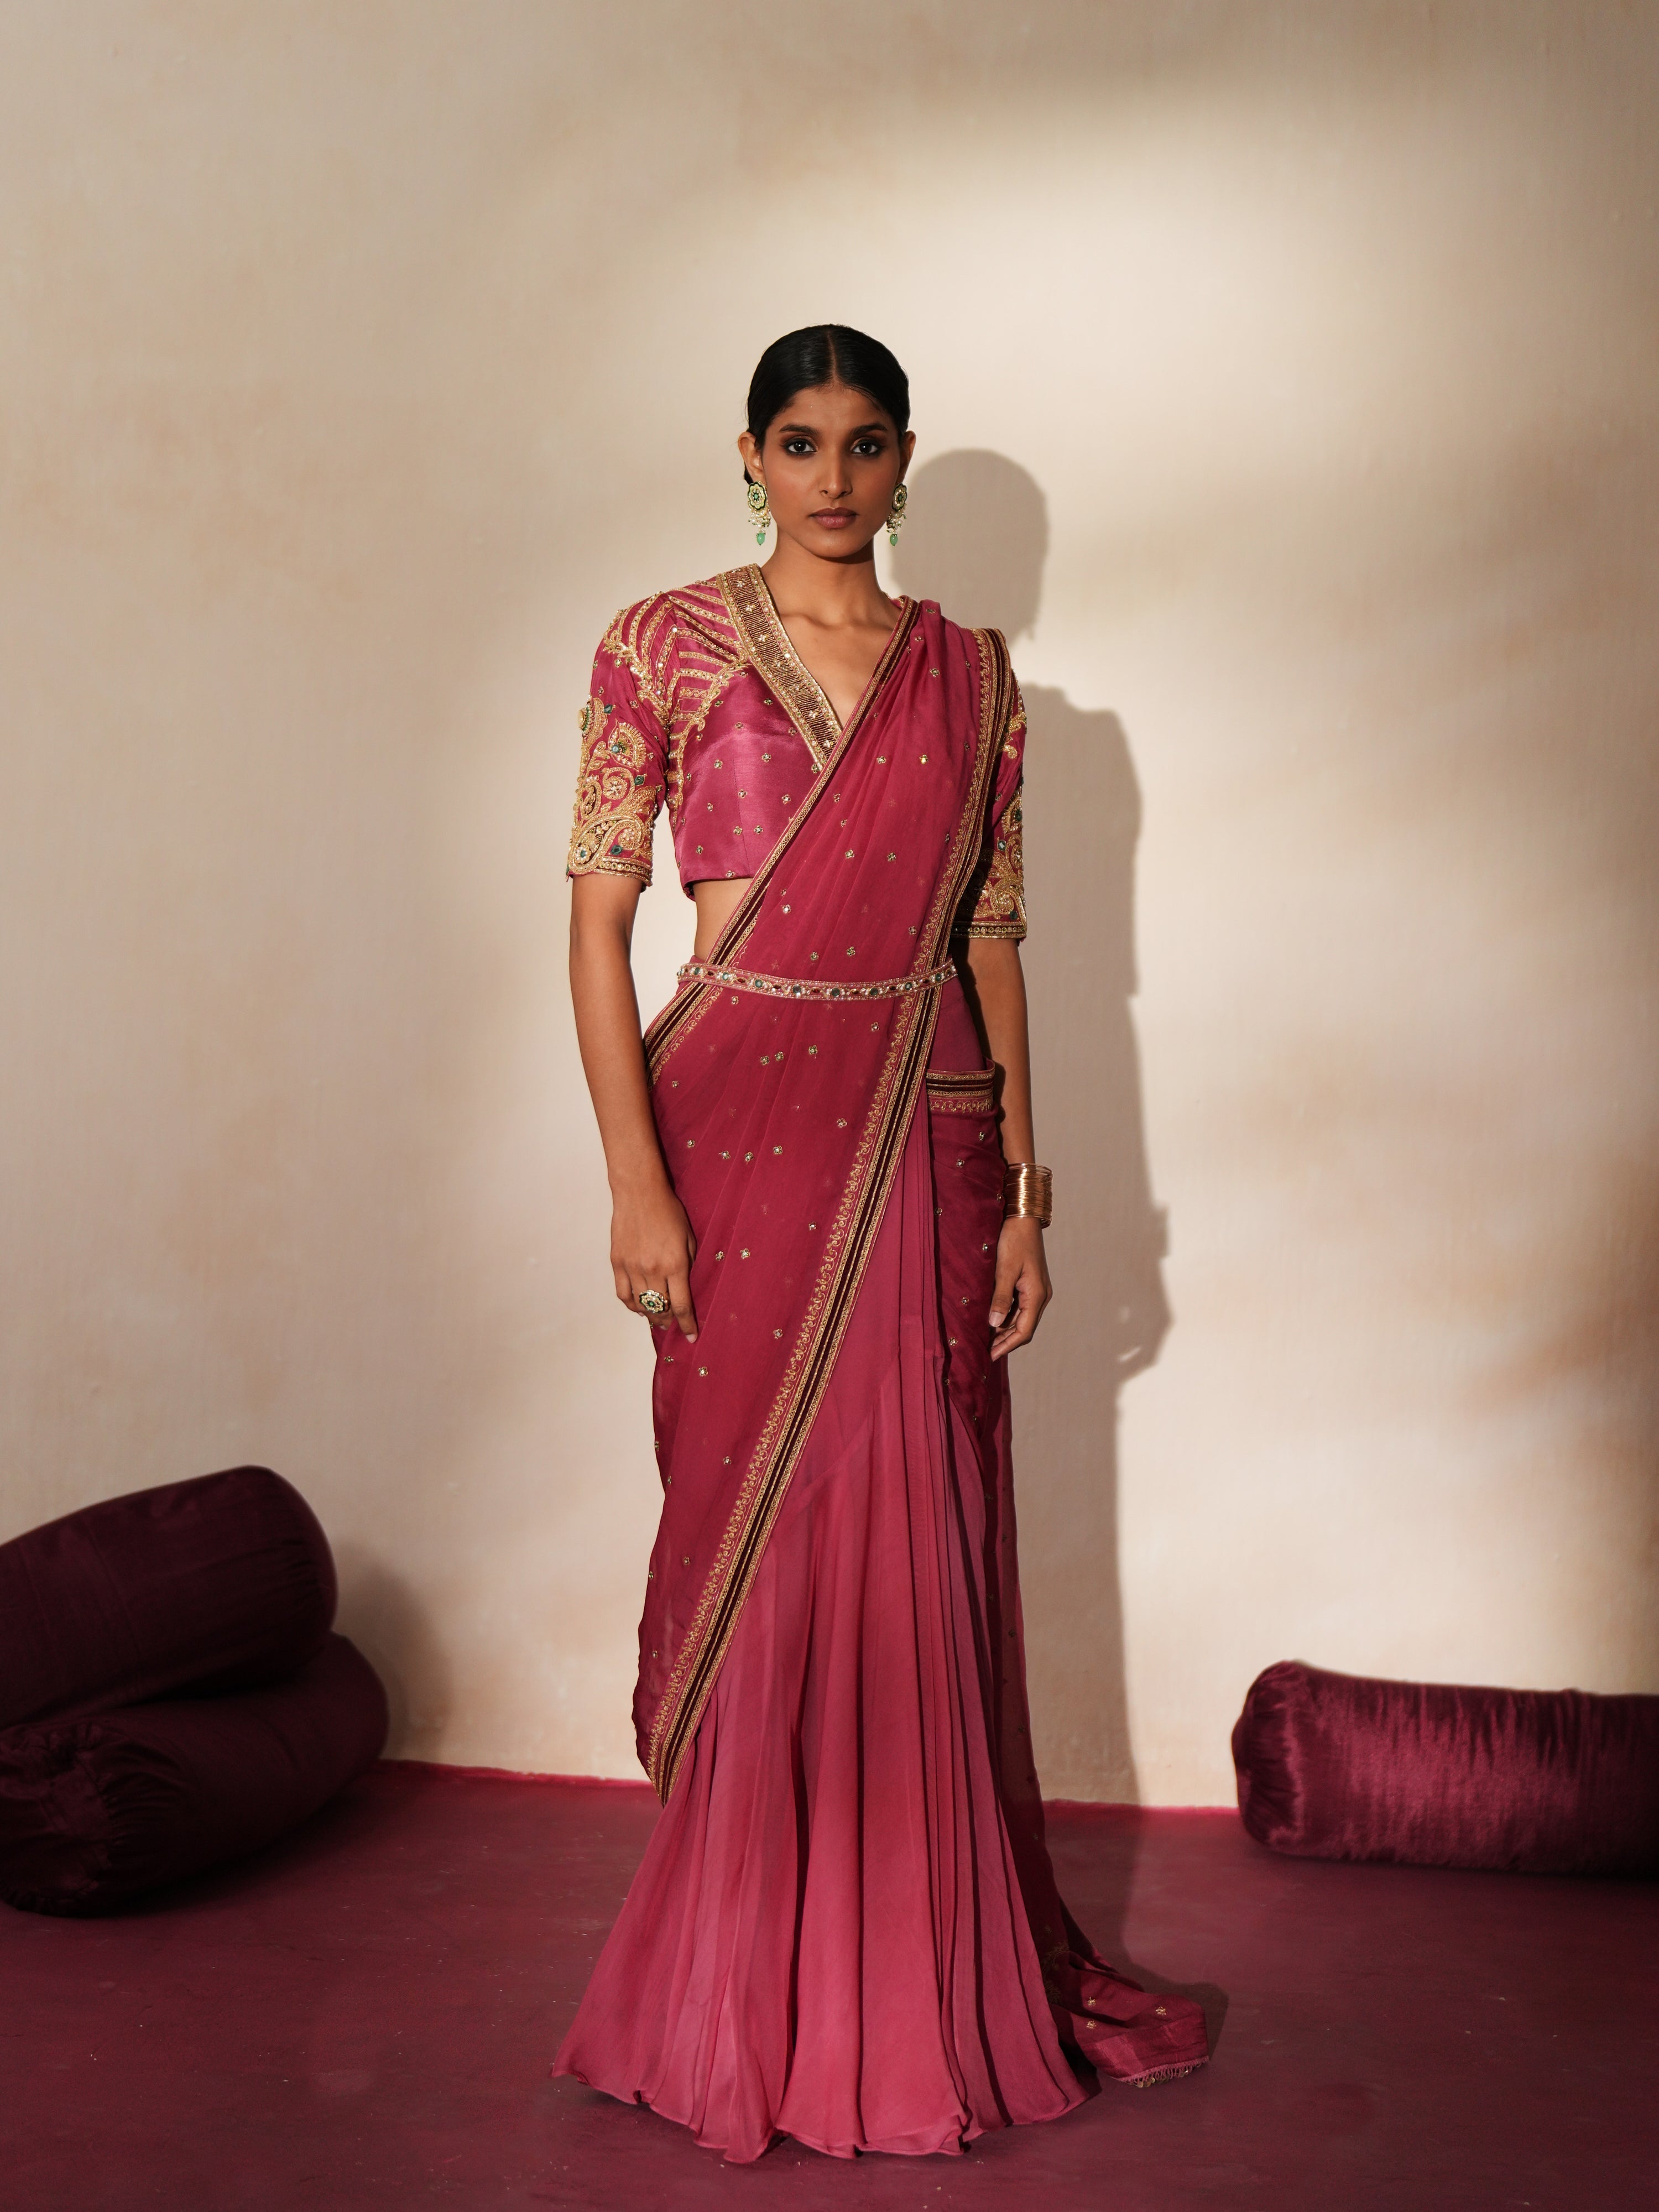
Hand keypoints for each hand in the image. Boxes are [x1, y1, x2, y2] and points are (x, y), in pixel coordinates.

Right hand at [611, 1178, 698, 1340]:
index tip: (691, 1336)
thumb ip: (689, 1264)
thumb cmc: (669, 1211)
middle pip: (660, 1309)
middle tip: (672, 1325)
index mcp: (675, 1264)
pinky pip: (623, 1294)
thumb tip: (686, 1287)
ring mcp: (632, 1267)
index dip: (687, 1324)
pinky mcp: (617, 1263)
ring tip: (657, 1318)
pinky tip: (639, 1307)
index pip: (681, 1306)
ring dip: (651, 1315)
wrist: (639, 1193)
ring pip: (641, 1305)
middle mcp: (652, 1270)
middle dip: (668, 1321)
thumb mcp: (689, 1238)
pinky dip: (632, 1305)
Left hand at [989, 1215, 1050, 1360]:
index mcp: (1037, 1295)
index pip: (1024, 1331)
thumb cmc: (1014, 1240)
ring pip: (1021, 1318)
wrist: (1023, 1218)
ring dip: (1005, 1330)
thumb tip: (994, 1324)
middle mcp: (1040, 1296)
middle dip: (1005, 1341)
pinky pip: (1019, 1307)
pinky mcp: (1030, 1284)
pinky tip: (992, 1320)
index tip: (991, 1355)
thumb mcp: (1004, 1269)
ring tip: (986, 1339)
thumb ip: (1000, 1298)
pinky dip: (1006, 1316)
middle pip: (1024, 1328)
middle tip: (985, 1351)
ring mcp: (1036, 1290)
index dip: (1007, 1345)